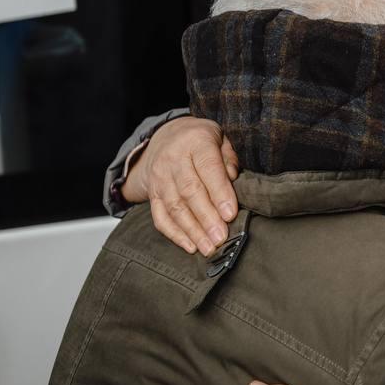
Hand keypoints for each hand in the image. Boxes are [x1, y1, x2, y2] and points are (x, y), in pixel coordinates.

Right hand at [123, 116, 240, 254]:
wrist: (167, 136)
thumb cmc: (202, 141)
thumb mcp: (221, 138)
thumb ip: (229, 158)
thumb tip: (233, 180)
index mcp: (195, 141)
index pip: (208, 168)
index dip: (220, 192)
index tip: (230, 214)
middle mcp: (173, 158)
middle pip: (189, 191)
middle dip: (206, 218)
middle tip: (221, 237)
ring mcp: (159, 177)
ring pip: (174, 207)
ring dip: (192, 231)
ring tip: (209, 247)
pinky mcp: (152, 193)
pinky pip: (160, 217)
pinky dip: (175, 234)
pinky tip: (190, 246)